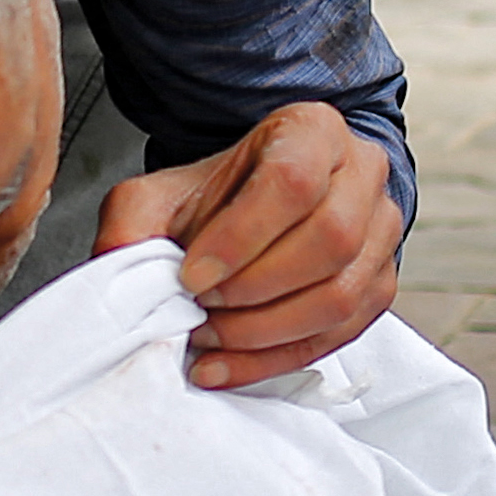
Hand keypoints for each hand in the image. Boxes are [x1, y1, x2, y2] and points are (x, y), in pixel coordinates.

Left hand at [92, 100, 404, 389]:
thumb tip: (113, 268)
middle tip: (200, 309)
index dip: (239, 238)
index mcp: (313, 131)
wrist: (259, 210)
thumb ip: (131, 224)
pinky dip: (275, 359)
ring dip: (265, 331)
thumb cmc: (217, 199)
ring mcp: (382, 232)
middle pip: (328, 240)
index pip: (291, 182)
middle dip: (254, 290)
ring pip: (340, 295)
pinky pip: (340, 334)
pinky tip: (226, 364)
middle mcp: (362, 174)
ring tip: (208, 337)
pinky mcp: (380, 285)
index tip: (192, 275)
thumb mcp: (162, 195)